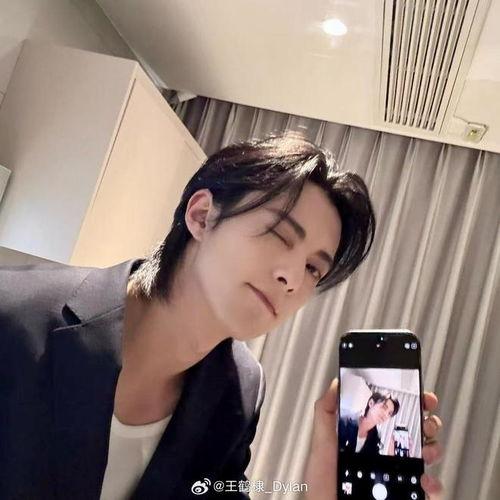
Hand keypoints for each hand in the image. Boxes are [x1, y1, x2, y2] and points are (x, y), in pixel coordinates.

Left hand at [304, 378, 443, 498]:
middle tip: (427, 422)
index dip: (406, 401)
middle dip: (426, 422)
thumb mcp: (321, 444)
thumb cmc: (322, 486)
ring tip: (428, 450)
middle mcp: (381, 453)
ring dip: (432, 449)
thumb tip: (337, 384)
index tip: (418, 394)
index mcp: (364, 437)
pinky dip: (432, 482)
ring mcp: (394, 473)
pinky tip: (426, 480)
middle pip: (412, 431)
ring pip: (424, 455)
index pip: (389, 413)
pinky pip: (424, 486)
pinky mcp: (403, 494)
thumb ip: (326, 413)